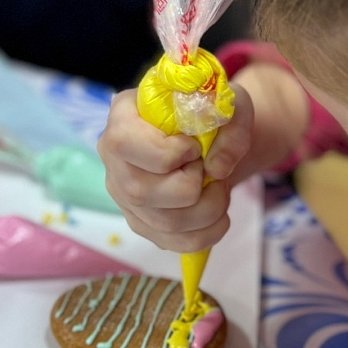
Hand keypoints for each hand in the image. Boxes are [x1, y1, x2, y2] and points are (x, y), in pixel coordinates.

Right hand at [98, 62, 308, 253]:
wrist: (211, 137)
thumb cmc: (212, 115)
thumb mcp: (232, 105)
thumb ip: (233, 126)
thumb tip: (216, 169)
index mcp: (123, 116)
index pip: (124, 142)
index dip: (166, 151)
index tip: (194, 147)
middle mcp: (114, 159)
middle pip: (141, 191)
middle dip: (191, 185)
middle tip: (207, 169)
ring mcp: (124, 195)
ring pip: (162, 222)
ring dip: (207, 210)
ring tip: (219, 189)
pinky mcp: (142, 222)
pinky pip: (172, 242)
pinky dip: (206, 234)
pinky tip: (219, 215)